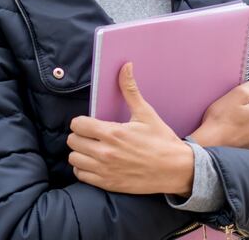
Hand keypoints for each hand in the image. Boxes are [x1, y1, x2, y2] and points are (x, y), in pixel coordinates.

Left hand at [67, 63, 194, 194]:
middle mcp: (105, 152)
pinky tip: (94, 163)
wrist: (175, 169)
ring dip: (80, 152)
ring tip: (91, 149)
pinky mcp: (108, 184)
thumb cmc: (161, 140)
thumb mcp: (146, 113)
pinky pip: (81, 175)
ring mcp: (105, 170)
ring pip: (74, 159)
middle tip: (91, 135)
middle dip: (80, 136)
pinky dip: (84, 169)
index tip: (89, 123)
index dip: (82, 122)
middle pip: (72, 141)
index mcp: (112, 133)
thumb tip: (125, 66)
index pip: (77, 124)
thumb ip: (130, 90)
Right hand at [190, 77, 248, 149]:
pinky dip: (246, 135)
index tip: (235, 105)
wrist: (210, 144)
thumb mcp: (238, 93)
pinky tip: (235, 135)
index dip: (246, 99)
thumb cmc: (221, 119)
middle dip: (248, 111)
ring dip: (248, 123)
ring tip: (232, 125)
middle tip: (232, 115)